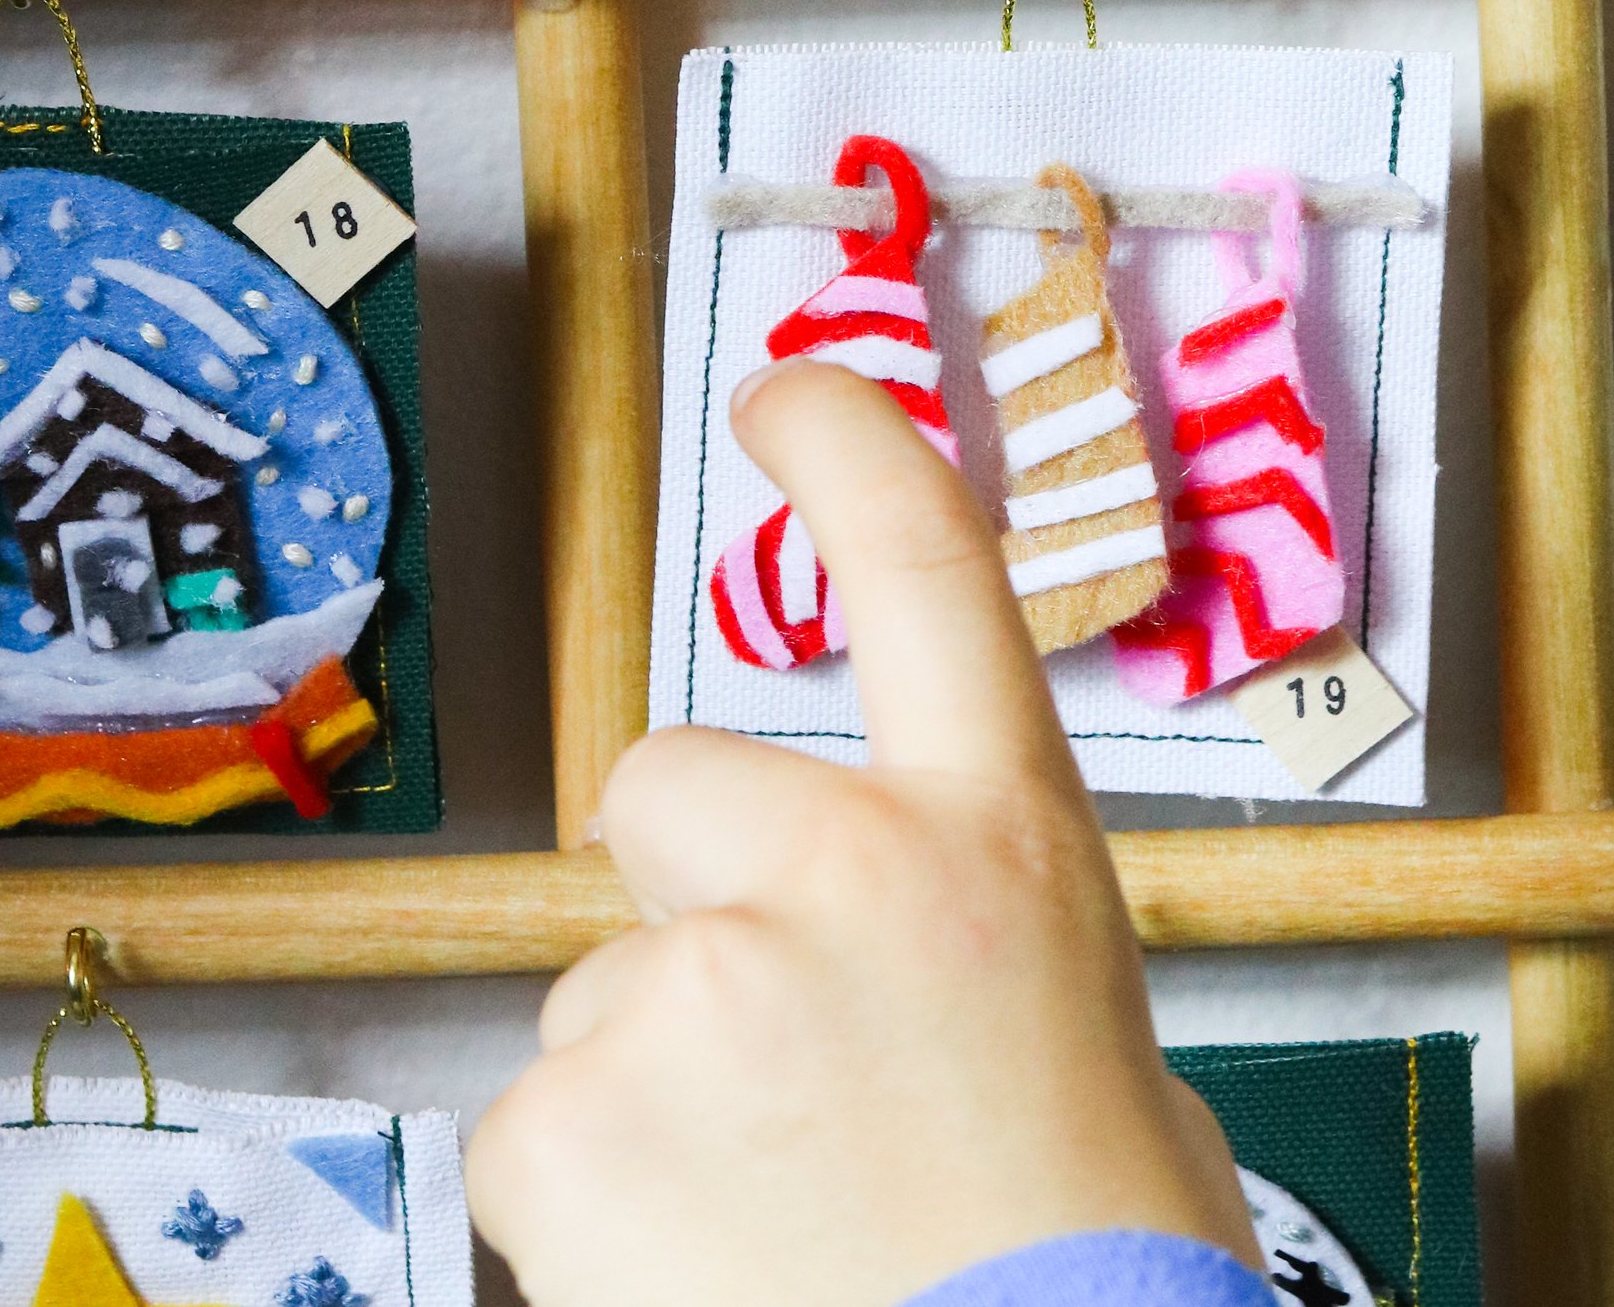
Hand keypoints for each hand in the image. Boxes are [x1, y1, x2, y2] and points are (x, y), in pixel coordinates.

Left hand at [467, 365, 1258, 1306]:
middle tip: (777, 1070)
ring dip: (650, 1097)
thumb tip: (901, 950)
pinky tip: (700, 1272)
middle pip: (662, 785)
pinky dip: (585, 1219)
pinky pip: (528, 1141)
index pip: (925, 567)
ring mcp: (701, 989)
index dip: (848, 447)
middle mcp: (849, 871)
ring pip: (594, 997)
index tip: (781, 394)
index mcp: (999, 839)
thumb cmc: (1085, 1264)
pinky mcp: (575, 1128)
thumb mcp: (1084, 1037)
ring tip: (772, 1221)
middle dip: (681, 900)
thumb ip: (972, 935)